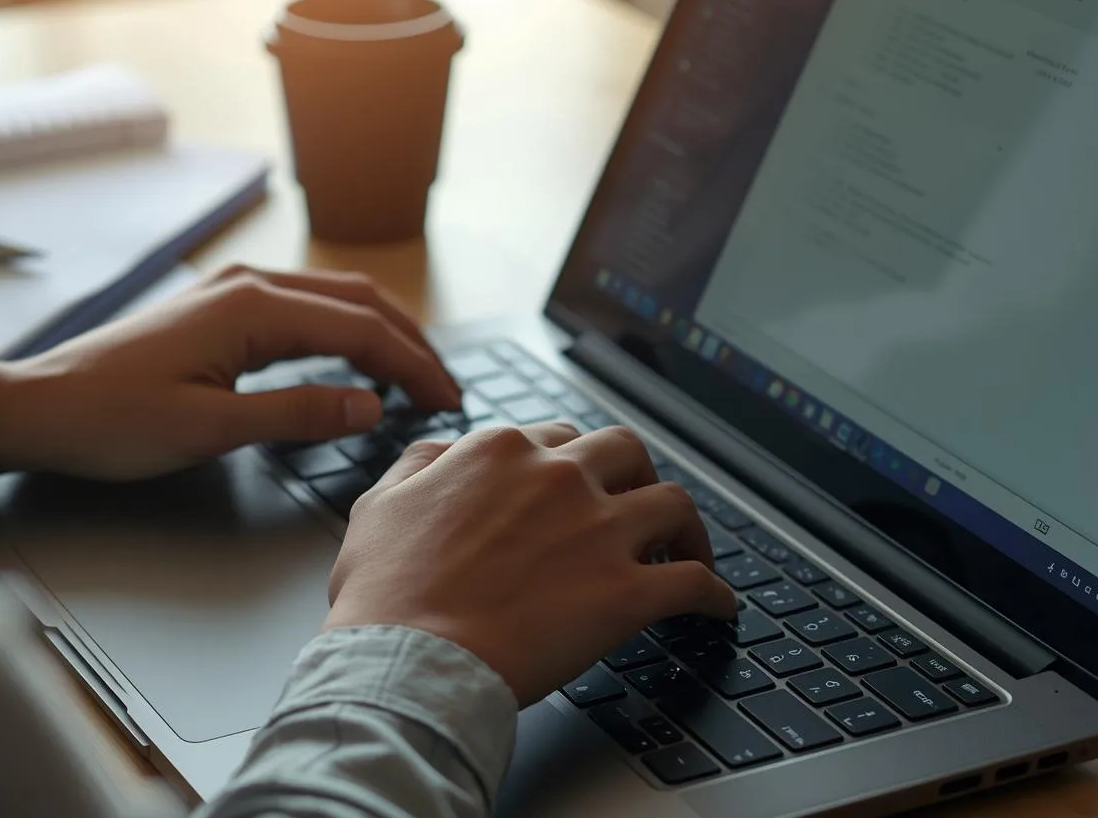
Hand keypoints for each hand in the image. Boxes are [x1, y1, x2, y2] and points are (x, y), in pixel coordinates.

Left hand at [0, 265, 461, 479]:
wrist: (37, 407)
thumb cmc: (109, 420)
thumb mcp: (208, 429)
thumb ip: (295, 414)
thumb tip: (371, 407)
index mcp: (251, 308)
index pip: (361, 330)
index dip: (413, 366)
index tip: (446, 400)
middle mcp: (248, 285)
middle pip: (358, 303)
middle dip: (410, 344)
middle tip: (445, 391)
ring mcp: (233, 292)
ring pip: (334, 300)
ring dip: (382, 333)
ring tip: (414, 376)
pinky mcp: (219, 308)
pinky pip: (304, 309)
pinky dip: (345, 332)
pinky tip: (354, 361)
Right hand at [324, 422, 736, 705]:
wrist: (409, 661)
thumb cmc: (386, 596)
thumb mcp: (380, 506)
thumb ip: (420, 465)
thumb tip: (444, 450)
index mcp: (501, 451)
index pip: (559, 437)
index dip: (573, 463)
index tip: (578, 487)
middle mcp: (559, 477)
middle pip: (626, 453)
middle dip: (636, 476)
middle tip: (633, 506)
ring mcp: (599, 532)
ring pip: (674, 505)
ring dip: (686, 528)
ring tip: (687, 550)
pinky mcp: (627, 593)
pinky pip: (695, 583)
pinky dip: (715, 594)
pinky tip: (717, 608)